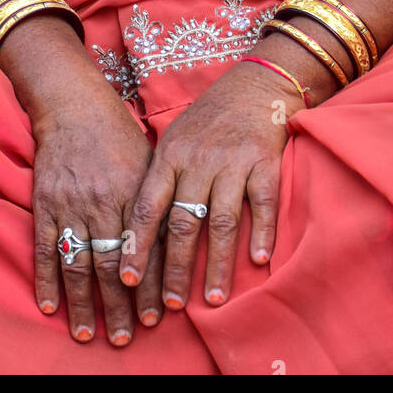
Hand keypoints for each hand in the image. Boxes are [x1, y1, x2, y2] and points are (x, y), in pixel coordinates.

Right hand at [31, 81, 162, 345]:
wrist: (74, 105)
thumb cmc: (119, 134)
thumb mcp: (150, 162)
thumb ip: (160, 203)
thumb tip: (179, 245)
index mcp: (135, 192)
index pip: (145, 250)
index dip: (150, 286)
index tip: (157, 317)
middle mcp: (103, 202)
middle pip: (112, 264)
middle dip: (119, 306)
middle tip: (125, 338)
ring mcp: (71, 204)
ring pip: (78, 264)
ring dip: (83, 304)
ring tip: (87, 335)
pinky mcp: (46, 203)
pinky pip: (46, 248)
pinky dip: (46, 280)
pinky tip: (50, 307)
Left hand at [119, 61, 301, 308]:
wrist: (254, 86)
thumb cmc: (208, 119)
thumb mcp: (175, 140)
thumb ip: (161, 178)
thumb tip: (135, 229)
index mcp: (170, 156)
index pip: (147, 206)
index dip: (137, 245)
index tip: (128, 281)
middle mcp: (199, 160)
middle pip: (183, 222)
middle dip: (176, 268)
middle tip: (170, 306)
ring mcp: (233, 162)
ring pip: (221, 220)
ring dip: (217, 264)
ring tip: (214, 299)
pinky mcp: (265, 162)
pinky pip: (262, 203)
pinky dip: (261, 232)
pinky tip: (258, 261)